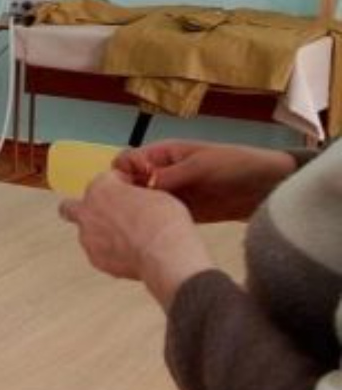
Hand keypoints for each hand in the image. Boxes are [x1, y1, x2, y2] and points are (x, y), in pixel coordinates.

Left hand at [58, 171, 213, 308]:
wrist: (165, 252)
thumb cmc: (163, 220)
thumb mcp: (156, 192)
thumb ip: (136, 193)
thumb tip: (137, 200)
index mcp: (101, 187)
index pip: (106, 180)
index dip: (121, 186)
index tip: (131, 193)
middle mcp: (87, 211)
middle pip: (70, 207)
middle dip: (84, 209)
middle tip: (106, 214)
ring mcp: (88, 237)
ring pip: (86, 233)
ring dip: (101, 234)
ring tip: (129, 238)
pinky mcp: (95, 259)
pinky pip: (99, 253)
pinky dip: (111, 253)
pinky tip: (131, 253)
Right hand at [113, 139, 296, 222]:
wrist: (268, 185)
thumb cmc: (235, 164)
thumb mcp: (200, 165)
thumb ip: (169, 176)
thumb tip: (138, 189)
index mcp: (162, 154)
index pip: (127, 161)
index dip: (120, 175)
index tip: (123, 192)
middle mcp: (162, 173)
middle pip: (131, 185)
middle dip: (125, 197)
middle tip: (127, 215)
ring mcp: (173, 194)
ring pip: (145, 203)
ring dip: (139, 213)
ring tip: (136, 228)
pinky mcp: (184, 212)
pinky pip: (162, 217)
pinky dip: (155, 224)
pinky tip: (150, 234)